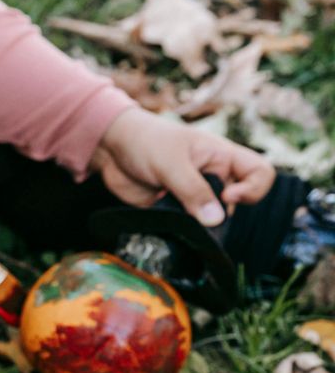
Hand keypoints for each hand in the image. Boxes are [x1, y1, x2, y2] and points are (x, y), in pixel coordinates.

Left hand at [89, 108, 274, 226]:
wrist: (111, 148)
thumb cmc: (146, 141)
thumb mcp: (171, 162)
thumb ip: (192, 190)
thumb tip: (216, 221)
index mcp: (222, 157)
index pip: (260, 173)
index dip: (252, 189)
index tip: (228, 196)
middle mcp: (214, 178)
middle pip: (235, 204)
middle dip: (218, 215)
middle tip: (193, 214)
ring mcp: (194, 196)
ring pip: (210, 220)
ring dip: (198, 226)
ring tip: (175, 218)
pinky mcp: (175, 211)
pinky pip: (187, 227)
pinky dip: (181, 231)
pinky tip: (167, 227)